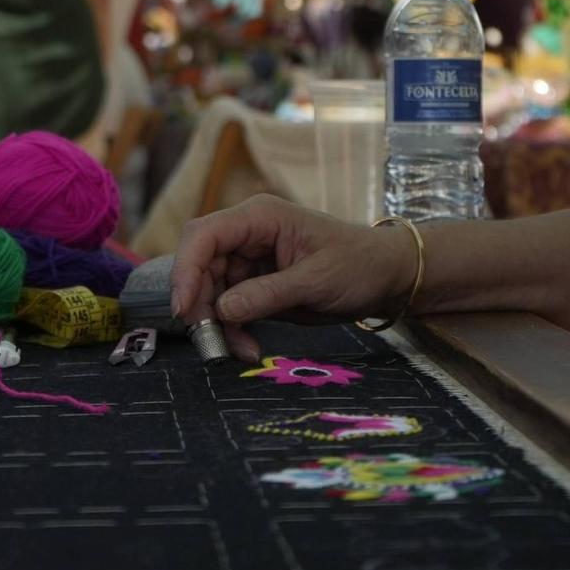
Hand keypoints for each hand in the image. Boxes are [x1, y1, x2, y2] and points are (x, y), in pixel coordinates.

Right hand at [169, 196, 416, 360]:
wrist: (386, 277)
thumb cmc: (358, 265)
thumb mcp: (316, 281)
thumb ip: (267, 295)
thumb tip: (222, 311)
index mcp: (260, 218)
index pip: (204, 235)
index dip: (186, 269)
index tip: (184, 308)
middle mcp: (248, 234)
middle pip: (201, 264)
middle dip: (200, 303)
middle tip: (209, 341)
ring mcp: (250, 259)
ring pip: (211, 290)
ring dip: (218, 324)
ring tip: (241, 351)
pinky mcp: (256, 283)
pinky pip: (230, 306)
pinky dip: (234, 329)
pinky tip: (248, 348)